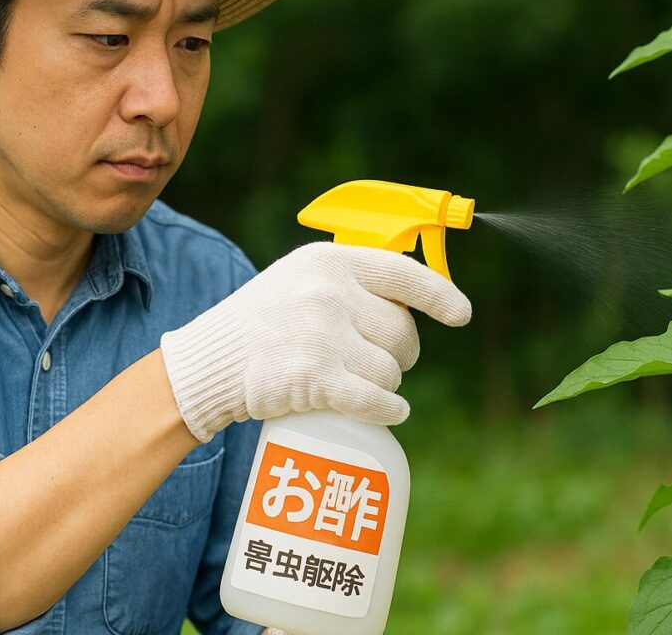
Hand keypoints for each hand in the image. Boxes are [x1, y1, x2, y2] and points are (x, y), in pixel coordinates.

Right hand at [160, 242, 471, 441]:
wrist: (210, 362)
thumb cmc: (263, 322)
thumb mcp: (301, 279)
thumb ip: (350, 281)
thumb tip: (416, 296)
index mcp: (329, 260)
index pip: (403, 273)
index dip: (440, 295)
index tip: (461, 314)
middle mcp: (328, 292)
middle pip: (402, 332)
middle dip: (400, 353)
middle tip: (379, 361)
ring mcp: (323, 335)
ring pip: (390, 370)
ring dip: (383, 384)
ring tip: (353, 382)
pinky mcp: (315, 378)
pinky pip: (376, 399)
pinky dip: (388, 410)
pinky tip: (391, 412)